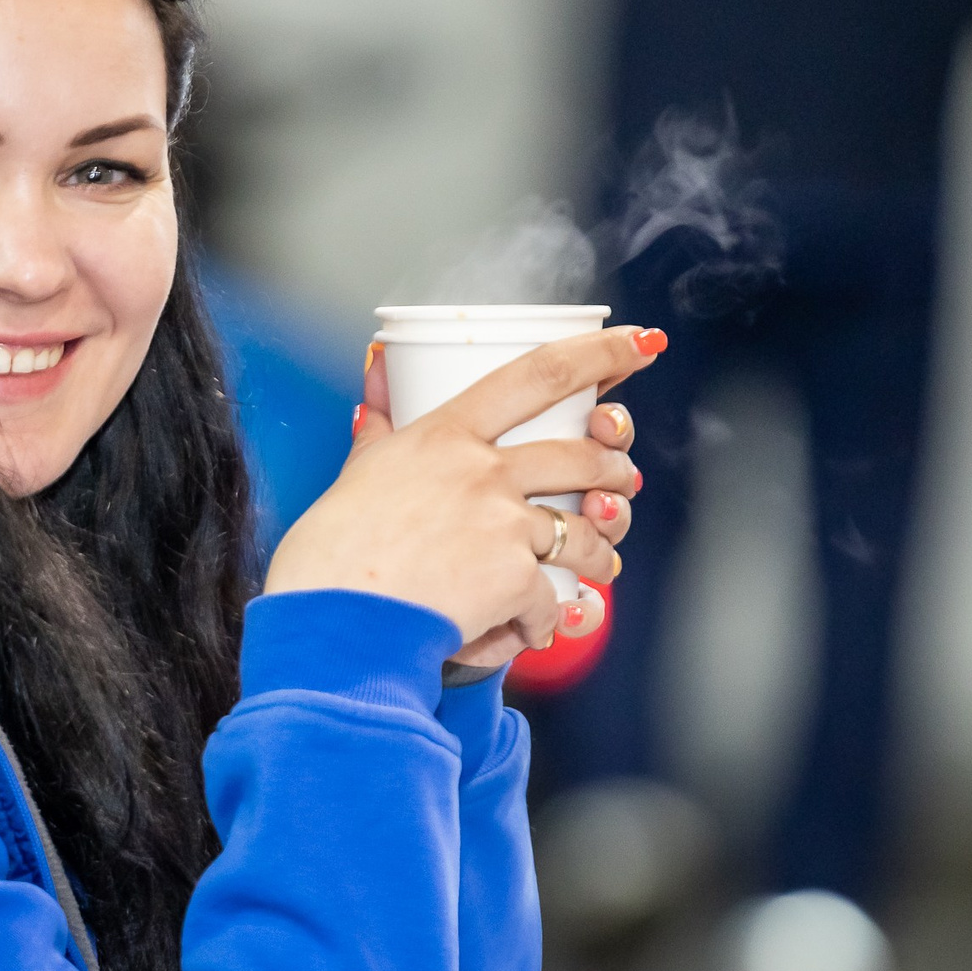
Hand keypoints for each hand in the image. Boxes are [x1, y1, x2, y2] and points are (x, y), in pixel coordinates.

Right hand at [265, 325, 661, 662]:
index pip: (539, 372)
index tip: (640, 343)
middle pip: (582, 454)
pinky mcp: (512, 578)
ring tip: (597, 564)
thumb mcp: (357, 473)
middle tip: (622, 481)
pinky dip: (546, 618)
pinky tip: (532, 627)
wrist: (333, 625)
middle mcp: (482, 470)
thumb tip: (379, 373)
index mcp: (445, 435)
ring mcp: (501, 523)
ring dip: (600, 550)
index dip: (601, 353)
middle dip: (617, 468)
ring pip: (584, 528)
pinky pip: (552, 598)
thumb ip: (381, 427)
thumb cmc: (332, 555)